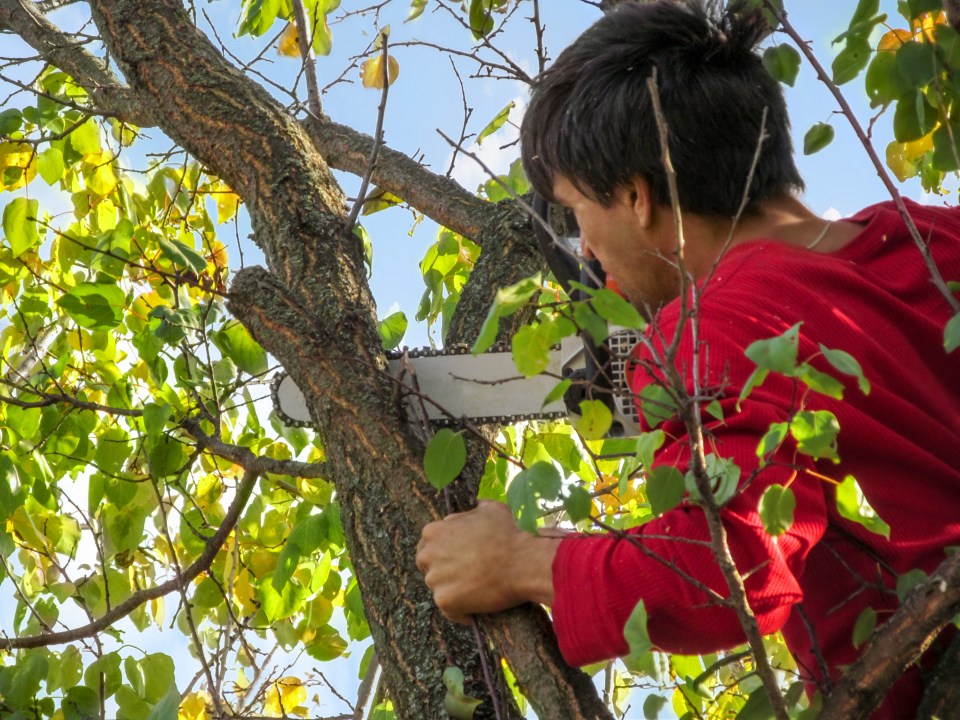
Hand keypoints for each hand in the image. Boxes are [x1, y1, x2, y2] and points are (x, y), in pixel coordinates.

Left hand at [416, 501, 562, 623]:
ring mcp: (435, 579)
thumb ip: (476, 507)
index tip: (457, 558)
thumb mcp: (492, 509)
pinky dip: (461, 612)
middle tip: (464, 576)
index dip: (443, 552)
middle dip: (443, 571)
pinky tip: (474, 611)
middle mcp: (428, 555)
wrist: (521, 562)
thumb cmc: (508, 534)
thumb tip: (476, 503)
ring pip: (438, 589)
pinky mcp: (445, 601)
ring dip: (452, 591)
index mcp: (433, 531)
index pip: (428, 544)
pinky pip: (450, 611)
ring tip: (474, 593)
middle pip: (428, 567)